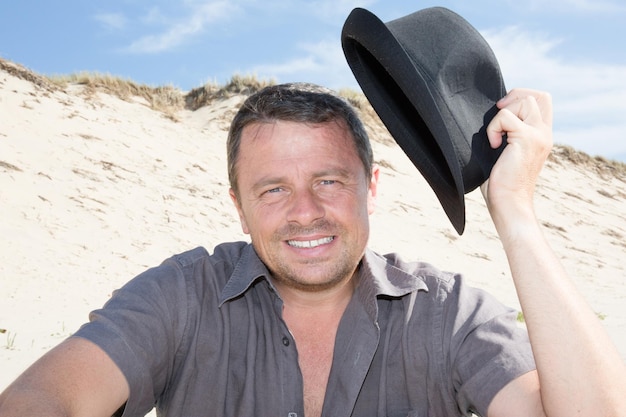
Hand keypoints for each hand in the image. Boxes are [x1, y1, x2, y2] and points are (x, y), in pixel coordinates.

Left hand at [481, 89, 552, 227]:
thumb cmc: (502, 184)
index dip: (521, 97)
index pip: (543, 101)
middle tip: (497, 116)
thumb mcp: (508, 153)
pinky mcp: (527, 139)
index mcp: (542, 135)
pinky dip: (494, 128)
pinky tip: (493, 146)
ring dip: (503, 113)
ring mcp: (538, 135)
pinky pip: (506, 117)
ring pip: (525, 100)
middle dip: (514, 98)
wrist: (509, 203)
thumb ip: (509, 134)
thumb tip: (493, 116)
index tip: (502, 111)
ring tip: (496, 136)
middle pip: (538, 95)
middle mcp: (544, 133)